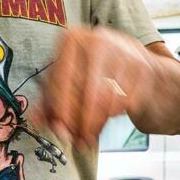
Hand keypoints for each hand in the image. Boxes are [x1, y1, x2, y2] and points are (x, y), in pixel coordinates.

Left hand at [32, 26, 153, 148]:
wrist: (133, 60)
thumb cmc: (92, 70)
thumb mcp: (67, 79)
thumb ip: (48, 100)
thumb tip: (36, 120)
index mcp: (72, 38)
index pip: (62, 77)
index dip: (60, 108)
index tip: (59, 129)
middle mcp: (99, 40)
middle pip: (87, 91)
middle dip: (81, 122)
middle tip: (77, 141)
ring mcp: (124, 52)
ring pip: (108, 99)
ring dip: (97, 124)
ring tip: (89, 137)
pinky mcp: (143, 67)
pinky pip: (126, 101)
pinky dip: (115, 115)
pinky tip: (107, 118)